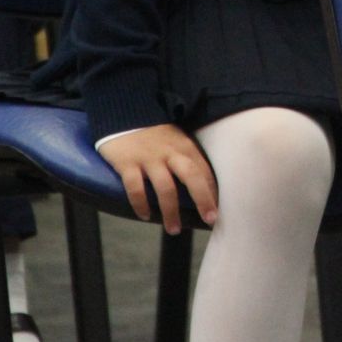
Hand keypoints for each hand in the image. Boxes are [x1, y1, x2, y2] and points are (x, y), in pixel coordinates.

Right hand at [98, 124, 218, 233]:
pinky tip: (144, 216)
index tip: (219, 211)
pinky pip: (136, 188)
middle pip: (191, 176)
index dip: (213, 191)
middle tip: (210, 219)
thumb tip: (204, 188)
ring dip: (171, 211)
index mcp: (184, 146)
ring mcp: (148, 157)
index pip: (204, 170)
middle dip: (203, 199)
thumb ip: (187, 160)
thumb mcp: (175, 141)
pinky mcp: (127, 163)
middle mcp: (169, 152)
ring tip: (173, 229)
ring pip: (165, 187)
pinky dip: (141, 205)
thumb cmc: (153, 134)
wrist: (122, 112)